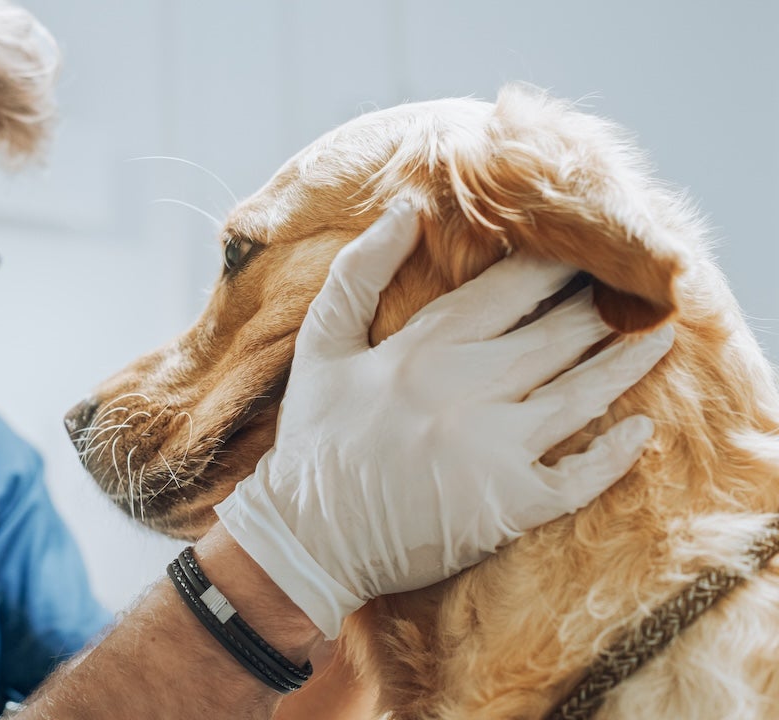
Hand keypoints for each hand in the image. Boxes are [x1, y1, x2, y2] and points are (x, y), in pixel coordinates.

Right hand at [214, 203, 674, 638]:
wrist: (307, 539)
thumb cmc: (315, 439)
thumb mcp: (321, 346)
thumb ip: (359, 272)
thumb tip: (405, 208)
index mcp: (423, 349)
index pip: (509, 289)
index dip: (556, 266)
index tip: (587, 249)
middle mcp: (466, 390)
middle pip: (558, 335)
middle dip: (603, 308)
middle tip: (638, 290)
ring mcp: (494, 449)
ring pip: (582, 394)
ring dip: (627, 363)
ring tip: (657, 338)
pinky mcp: (511, 505)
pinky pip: (581, 474)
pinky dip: (615, 453)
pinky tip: (639, 431)